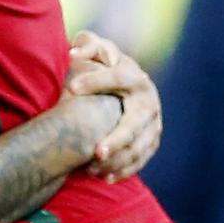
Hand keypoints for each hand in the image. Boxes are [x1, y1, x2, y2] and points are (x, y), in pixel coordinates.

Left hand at [64, 31, 161, 181]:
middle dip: (116, 138)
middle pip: (135, 123)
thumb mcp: (96, 49)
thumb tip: (74, 54)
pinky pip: (141, 159)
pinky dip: (125, 170)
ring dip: (118, 159)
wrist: (125, 84)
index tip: (71, 87)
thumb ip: (87, 45)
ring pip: (139, 146)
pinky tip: (104, 177)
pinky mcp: (151, 140)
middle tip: (95, 151)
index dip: (96, 81)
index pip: (118, 77)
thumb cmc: (102, 65)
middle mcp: (148, 101)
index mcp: (134, 76)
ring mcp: (153, 124)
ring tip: (93, 167)